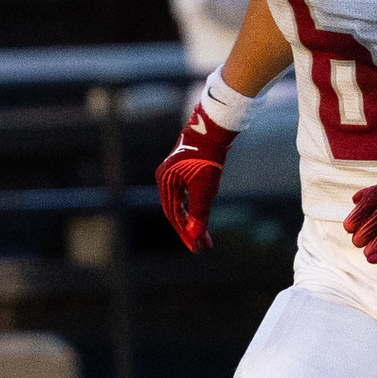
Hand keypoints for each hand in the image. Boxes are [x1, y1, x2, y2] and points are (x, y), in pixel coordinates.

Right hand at [156, 103, 237, 251]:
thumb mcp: (205, 187)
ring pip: (180, 204)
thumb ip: (199, 212)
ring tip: (204, 234)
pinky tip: (202, 212)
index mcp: (165, 182)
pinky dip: (193, 206)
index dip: (186, 233)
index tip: (197, 248)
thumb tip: (195, 236)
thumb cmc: (208, 156)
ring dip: (192, 219)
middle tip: (202, 246)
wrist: (213, 129)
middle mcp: (163, 179)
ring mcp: (170, 174)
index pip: (174, 215)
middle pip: (175, 211)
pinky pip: (184, 194)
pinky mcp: (180, 170)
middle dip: (189, 230)